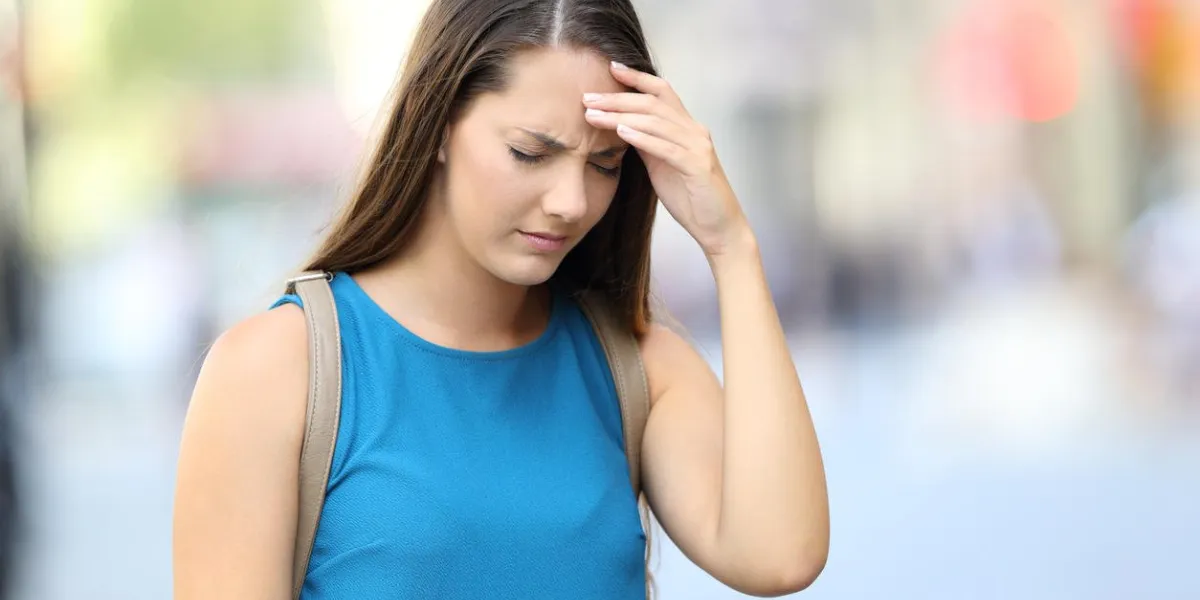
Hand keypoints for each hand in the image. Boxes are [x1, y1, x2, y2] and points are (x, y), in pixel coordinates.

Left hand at [584, 62, 752, 257]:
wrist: (720, 228)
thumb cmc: (691, 198)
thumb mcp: (663, 165)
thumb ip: (648, 144)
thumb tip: (622, 126)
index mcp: (687, 128)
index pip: (662, 92)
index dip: (637, 77)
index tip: (610, 68)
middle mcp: (694, 131)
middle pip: (653, 103)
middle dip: (618, 97)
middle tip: (588, 97)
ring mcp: (698, 147)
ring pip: (656, 121)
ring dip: (621, 115)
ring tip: (593, 114)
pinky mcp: (697, 167)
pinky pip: (667, 147)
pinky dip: (643, 137)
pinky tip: (622, 132)